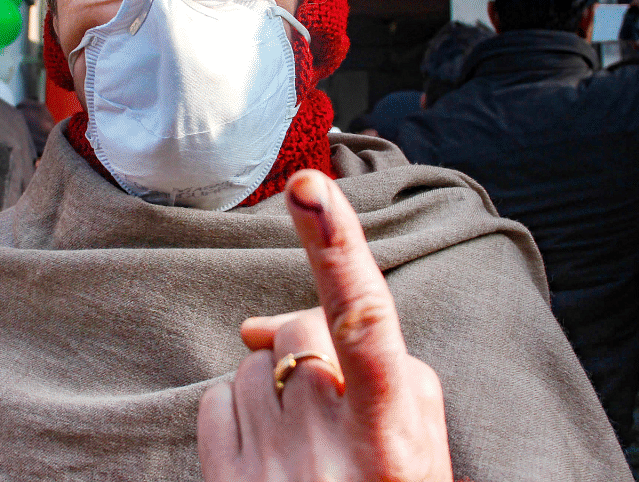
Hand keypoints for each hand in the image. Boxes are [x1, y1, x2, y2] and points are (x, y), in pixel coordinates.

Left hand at [197, 170, 452, 481]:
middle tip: (332, 400)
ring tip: (306, 442)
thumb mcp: (424, 445)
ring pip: (248, 364)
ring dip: (272, 381)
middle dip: (305, 343)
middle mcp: (325, 441)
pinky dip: (236, 409)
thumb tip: (279, 321)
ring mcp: (268, 464)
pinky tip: (267, 451)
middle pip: (293, 329)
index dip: (337, 248)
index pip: (364, 320)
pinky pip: (214, 399)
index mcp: (389, 431)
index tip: (311, 186)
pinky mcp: (222, 479)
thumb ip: (382, 365)